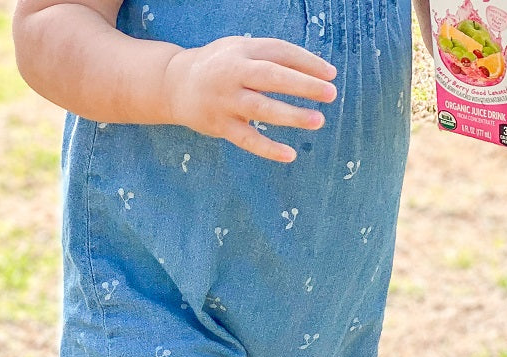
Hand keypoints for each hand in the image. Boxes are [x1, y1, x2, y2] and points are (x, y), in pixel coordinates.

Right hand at [162, 36, 337, 162]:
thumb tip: (313, 71)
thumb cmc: (219, 67)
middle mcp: (233, 74)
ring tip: (318, 121)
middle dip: (303, 85)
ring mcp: (226, 101)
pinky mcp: (221, 126)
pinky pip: (247, 140)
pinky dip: (268, 149)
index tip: (331, 73)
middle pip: (272, 77)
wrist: (175, 85)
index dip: (307, 62)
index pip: (280, 52)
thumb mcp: (241, 50)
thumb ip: (271, 57)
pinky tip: (289, 155)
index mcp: (242, 51)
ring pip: (262, 109)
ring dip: (291, 116)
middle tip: (330, 93)